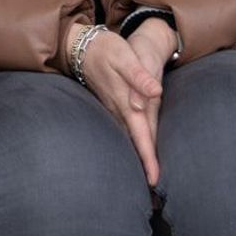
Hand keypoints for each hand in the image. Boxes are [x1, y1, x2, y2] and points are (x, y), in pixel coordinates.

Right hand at [72, 26, 164, 185]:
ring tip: (148, 175)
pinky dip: (132, 142)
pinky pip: (124, 129)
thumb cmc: (106, 49)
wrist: (80, 46)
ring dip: (138, 156)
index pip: (141, 135)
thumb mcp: (125, 57)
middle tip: (155, 190)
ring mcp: (113, 109)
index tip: (154, 180)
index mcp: (125, 102)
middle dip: (144, 166)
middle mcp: (119, 110)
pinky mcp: (111, 105)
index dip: (148, 158)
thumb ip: (139, 76)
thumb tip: (155, 92)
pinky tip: (135, 148)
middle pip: (134, 143)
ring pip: (128, 138)